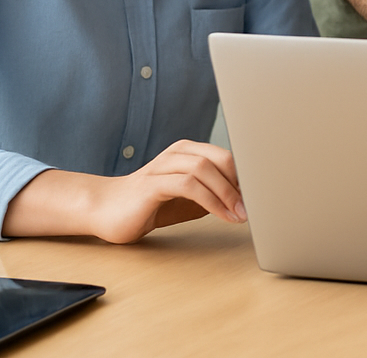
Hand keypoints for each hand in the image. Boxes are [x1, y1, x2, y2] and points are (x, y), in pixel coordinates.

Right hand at [88, 140, 246, 244]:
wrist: (105, 212)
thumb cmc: (150, 205)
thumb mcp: (190, 200)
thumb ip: (214, 195)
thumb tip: (248, 200)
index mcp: (189, 151)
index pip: (228, 156)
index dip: (247, 175)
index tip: (262, 196)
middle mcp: (178, 153)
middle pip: (222, 158)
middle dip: (242, 183)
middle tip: (254, 206)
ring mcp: (163, 166)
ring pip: (206, 169)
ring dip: (228, 194)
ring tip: (241, 214)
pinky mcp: (152, 184)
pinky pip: (189, 186)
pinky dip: (211, 201)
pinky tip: (222, 215)